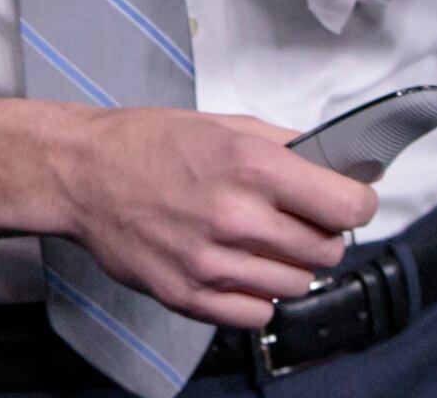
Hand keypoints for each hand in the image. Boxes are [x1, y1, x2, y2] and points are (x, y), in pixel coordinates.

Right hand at [45, 107, 378, 328]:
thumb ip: (287, 146)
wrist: (80, 173)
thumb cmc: (148, 144)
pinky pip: (257, 313)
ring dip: (288, 266)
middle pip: (328, 250)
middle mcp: (236, 216)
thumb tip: (343, 168)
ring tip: (258, 243)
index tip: (346, 203)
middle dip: (320, 234)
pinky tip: (237, 268)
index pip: (348, 206)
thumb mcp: (223, 124)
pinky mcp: (190, 295)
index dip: (356, 204)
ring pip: (296, 284)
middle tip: (293, 220)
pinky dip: (256, 295)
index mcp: (251, 165)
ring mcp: (212, 262)